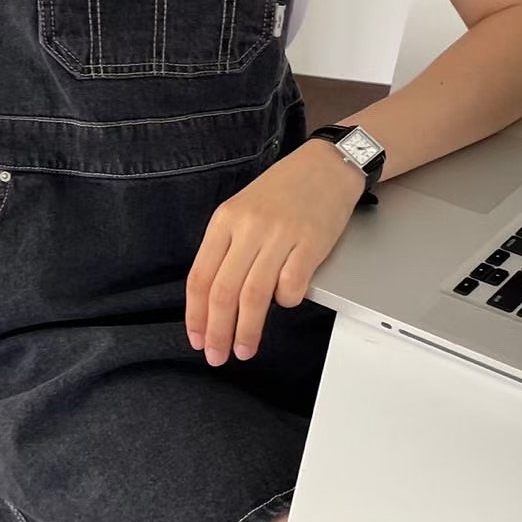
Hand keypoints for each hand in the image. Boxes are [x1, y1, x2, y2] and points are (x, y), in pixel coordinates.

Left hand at [185, 139, 364, 365]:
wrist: (325, 165)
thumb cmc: (282, 192)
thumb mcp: (242, 211)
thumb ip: (227, 249)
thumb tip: (214, 301)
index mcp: (224, 221)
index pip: (200, 277)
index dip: (196, 315)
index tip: (198, 340)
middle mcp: (248, 228)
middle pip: (223, 292)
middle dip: (218, 332)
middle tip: (218, 356)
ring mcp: (279, 235)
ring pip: (254, 296)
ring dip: (247, 330)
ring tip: (245, 349)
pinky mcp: (310, 243)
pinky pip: (292, 286)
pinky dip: (286, 302)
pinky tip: (286, 302)